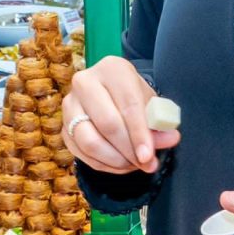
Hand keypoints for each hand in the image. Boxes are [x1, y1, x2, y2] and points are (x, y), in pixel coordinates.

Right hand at [64, 55, 179, 172]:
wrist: (109, 93)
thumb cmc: (133, 97)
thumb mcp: (150, 104)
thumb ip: (159, 122)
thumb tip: (171, 139)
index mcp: (112, 69)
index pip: (128, 106)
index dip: (139, 134)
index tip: (149, 156)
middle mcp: (85, 82)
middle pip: (107, 124)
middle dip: (128, 150)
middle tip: (145, 164)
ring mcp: (70, 104)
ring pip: (89, 141)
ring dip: (115, 160)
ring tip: (133, 165)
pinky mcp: (63, 126)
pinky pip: (81, 153)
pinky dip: (103, 165)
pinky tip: (120, 165)